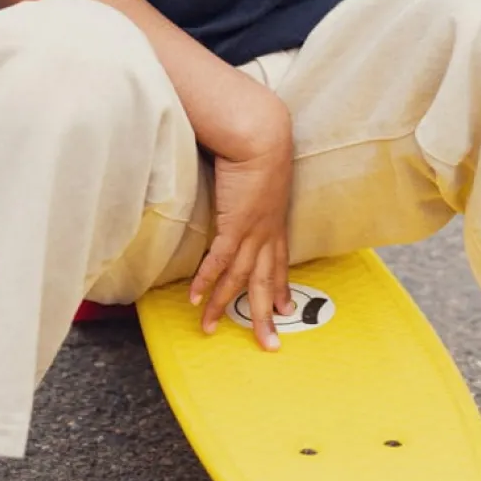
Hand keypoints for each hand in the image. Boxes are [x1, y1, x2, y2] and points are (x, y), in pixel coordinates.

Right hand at [189, 90, 294, 351]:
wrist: (260, 135)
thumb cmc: (260, 146)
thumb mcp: (263, 174)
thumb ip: (254, 186)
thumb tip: (245, 186)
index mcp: (275, 221)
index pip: (280, 262)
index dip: (280, 287)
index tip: (285, 308)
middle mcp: (267, 232)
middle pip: (266, 282)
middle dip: (266, 316)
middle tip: (269, 345)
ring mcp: (252, 230)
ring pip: (239, 278)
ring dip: (222, 306)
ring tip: (209, 329)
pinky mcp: (234, 223)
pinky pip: (218, 260)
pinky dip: (206, 281)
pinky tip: (196, 299)